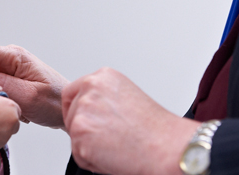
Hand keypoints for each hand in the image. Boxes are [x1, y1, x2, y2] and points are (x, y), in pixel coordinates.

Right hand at [0, 44, 68, 128]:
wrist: (68, 109)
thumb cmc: (54, 101)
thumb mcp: (27, 96)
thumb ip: (1, 85)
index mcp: (14, 56)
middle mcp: (10, 58)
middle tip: (2, 102)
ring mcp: (9, 68)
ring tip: (18, 107)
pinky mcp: (9, 79)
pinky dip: (0, 100)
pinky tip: (19, 109)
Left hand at [62, 68, 199, 174]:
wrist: (167, 147)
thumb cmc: (156, 129)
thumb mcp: (127, 97)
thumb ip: (104, 98)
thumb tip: (89, 110)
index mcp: (103, 76)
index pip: (73, 92)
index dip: (77, 110)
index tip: (87, 122)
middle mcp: (90, 88)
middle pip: (71, 114)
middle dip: (84, 129)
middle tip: (108, 139)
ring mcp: (83, 110)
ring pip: (74, 135)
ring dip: (90, 146)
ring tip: (117, 145)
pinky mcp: (80, 133)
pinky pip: (79, 154)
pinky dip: (93, 161)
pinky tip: (114, 154)